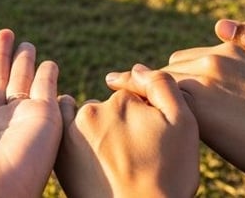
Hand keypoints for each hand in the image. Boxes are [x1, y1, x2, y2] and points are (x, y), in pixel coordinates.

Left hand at [56, 65, 197, 197]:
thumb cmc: (169, 176)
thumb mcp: (184, 125)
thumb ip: (162, 85)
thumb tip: (135, 68)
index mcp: (123, 101)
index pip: (133, 96)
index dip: (145, 115)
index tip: (151, 138)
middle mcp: (92, 111)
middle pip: (108, 107)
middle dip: (119, 122)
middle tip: (134, 153)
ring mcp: (71, 134)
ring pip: (86, 121)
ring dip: (96, 131)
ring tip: (114, 161)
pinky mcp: (60, 157)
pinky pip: (65, 134)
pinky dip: (76, 139)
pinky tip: (92, 158)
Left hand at [140, 45, 244, 195]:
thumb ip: (241, 84)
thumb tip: (227, 101)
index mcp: (239, 50)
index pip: (194, 58)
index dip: (179, 77)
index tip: (159, 86)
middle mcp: (219, 54)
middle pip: (173, 66)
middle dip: (161, 84)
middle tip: (140, 99)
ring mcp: (205, 74)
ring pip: (160, 80)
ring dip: (146, 93)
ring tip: (124, 106)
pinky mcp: (193, 99)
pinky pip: (151, 95)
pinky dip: (139, 102)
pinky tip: (125, 115)